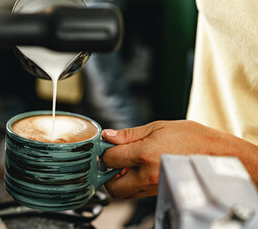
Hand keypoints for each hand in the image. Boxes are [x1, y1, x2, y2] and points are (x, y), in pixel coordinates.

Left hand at [101, 120, 256, 198]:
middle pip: (112, 185)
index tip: (107, 146)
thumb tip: (109, 135)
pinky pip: (137, 194)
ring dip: (119, 181)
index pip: (110, 159)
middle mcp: (147, 174)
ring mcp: (154, 187)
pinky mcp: (159, 192)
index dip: (105, 151)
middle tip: (114, 160)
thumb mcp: (158, 127)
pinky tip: (139, 170)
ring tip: (127, 165)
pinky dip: (132, 185)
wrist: (216, 154)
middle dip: (108, 173)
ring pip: (124, 193)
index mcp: (145, 154)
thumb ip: (129, 134)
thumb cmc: (191, 137)